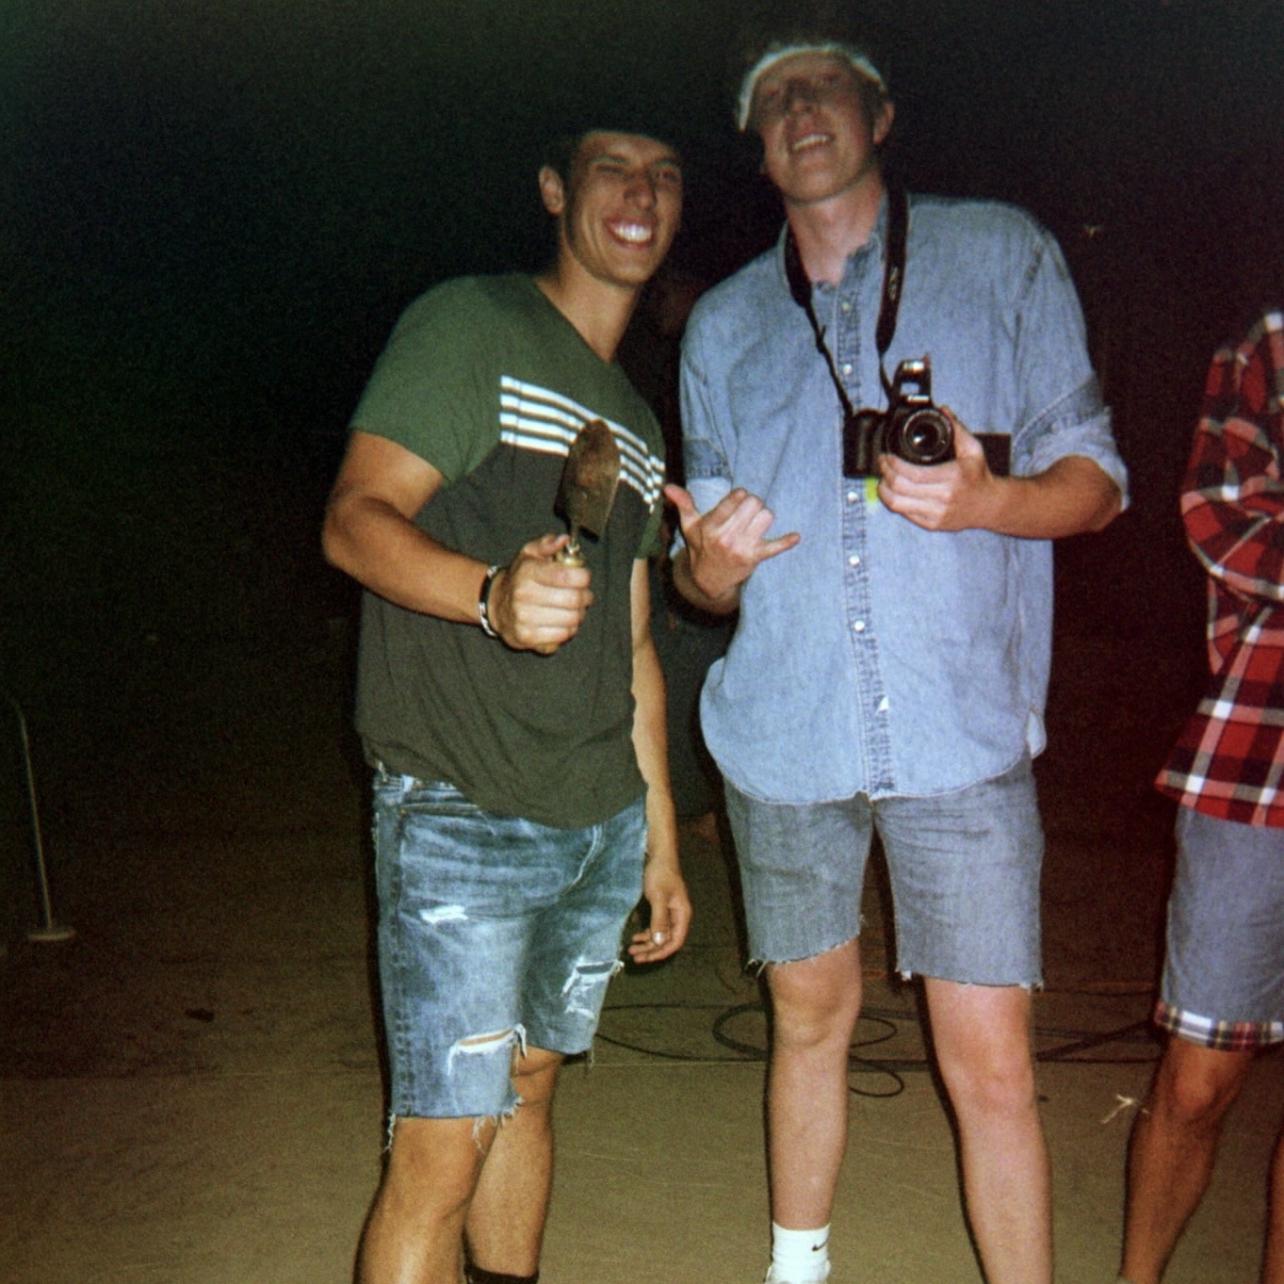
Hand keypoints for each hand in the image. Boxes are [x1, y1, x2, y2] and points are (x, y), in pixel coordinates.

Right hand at [486, 533, 592, 654]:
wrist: (496, 604)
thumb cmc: (520, 578)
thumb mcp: (529, 554)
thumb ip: (547, 544)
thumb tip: (563, 540)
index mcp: (528, 572)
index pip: (567, 576)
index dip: (583, 577)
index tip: (583, 577)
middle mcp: (524, 595)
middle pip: (573, 599)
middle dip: (585, 597)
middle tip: (584, 595)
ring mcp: (524, 618)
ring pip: (571, 619)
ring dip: (579, 614)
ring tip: (574, 609)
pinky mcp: (527, 637)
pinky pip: (562, 635)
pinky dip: (568, 629)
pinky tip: (563, 622)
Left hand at [627, 857, 691, 963]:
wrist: (658, 856)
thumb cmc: (660, 874)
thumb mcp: (658, 897)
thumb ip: (659, 920)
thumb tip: (659, 943)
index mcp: (682, 915)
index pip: (675, 941)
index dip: (661, 952)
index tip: (646, 958)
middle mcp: (678, 917)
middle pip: (666, 941)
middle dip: (650, 950)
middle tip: (634, 956)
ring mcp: (669, 913)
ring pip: (659, 935)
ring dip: (646, 943)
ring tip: (631, 948)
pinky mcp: (661, 909)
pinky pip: (655, 927)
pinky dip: (646, 934)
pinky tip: (635, 936)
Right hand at [664, 483, 799, 603]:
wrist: (708, 581)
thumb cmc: (700, 548)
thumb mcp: (690, 527)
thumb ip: (683, 504)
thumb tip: (668, 487)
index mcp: (710, 526)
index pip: (735, 498)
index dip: (740, 496)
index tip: (739, 500)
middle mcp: (726, 537)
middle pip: (754, 504)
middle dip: (753, 504)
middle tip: (748, 511)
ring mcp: (741, 548)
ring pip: (766, 517)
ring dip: (764, 517)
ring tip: (756, 522)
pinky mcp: (755, 558)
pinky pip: (774, 547)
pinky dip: (786, 542)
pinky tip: (795, 537)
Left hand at [877, 410, 1000, 530]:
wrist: (989, 505)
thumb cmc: (979, 476)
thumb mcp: (973, 449)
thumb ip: (957, 428)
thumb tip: (943, 410)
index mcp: (951, 477)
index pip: (911, 473)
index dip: (892, 464)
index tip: (887, 456)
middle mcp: (942, 497)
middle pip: (899, 488)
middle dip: (885, 473)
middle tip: (882, 464)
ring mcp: (936, 513)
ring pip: (896, 504)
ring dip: (884, 490)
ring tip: (884, 479)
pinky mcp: (931, 524)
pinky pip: (904, 514)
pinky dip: (894, 502)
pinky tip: (893, 492)